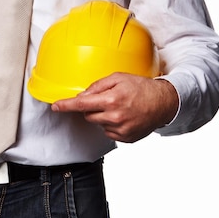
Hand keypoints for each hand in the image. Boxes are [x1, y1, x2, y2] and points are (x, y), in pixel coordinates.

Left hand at [52, 73, 178, 142]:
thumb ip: (98, 86)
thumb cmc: (140, 87)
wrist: (163, 103)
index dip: (66, 105)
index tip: (55, 107)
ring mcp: (121, 130)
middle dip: (91, 107)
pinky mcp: (126, 139)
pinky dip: (111, 125)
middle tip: (106, 99)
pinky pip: (108, 132)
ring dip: (102, 116)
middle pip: (88, 115)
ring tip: (119, 107)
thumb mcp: (118, 78)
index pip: (82, 104)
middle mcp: (115, 117)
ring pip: (98, 124)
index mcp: (112, 100)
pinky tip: (123, 116)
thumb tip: (82, 95)